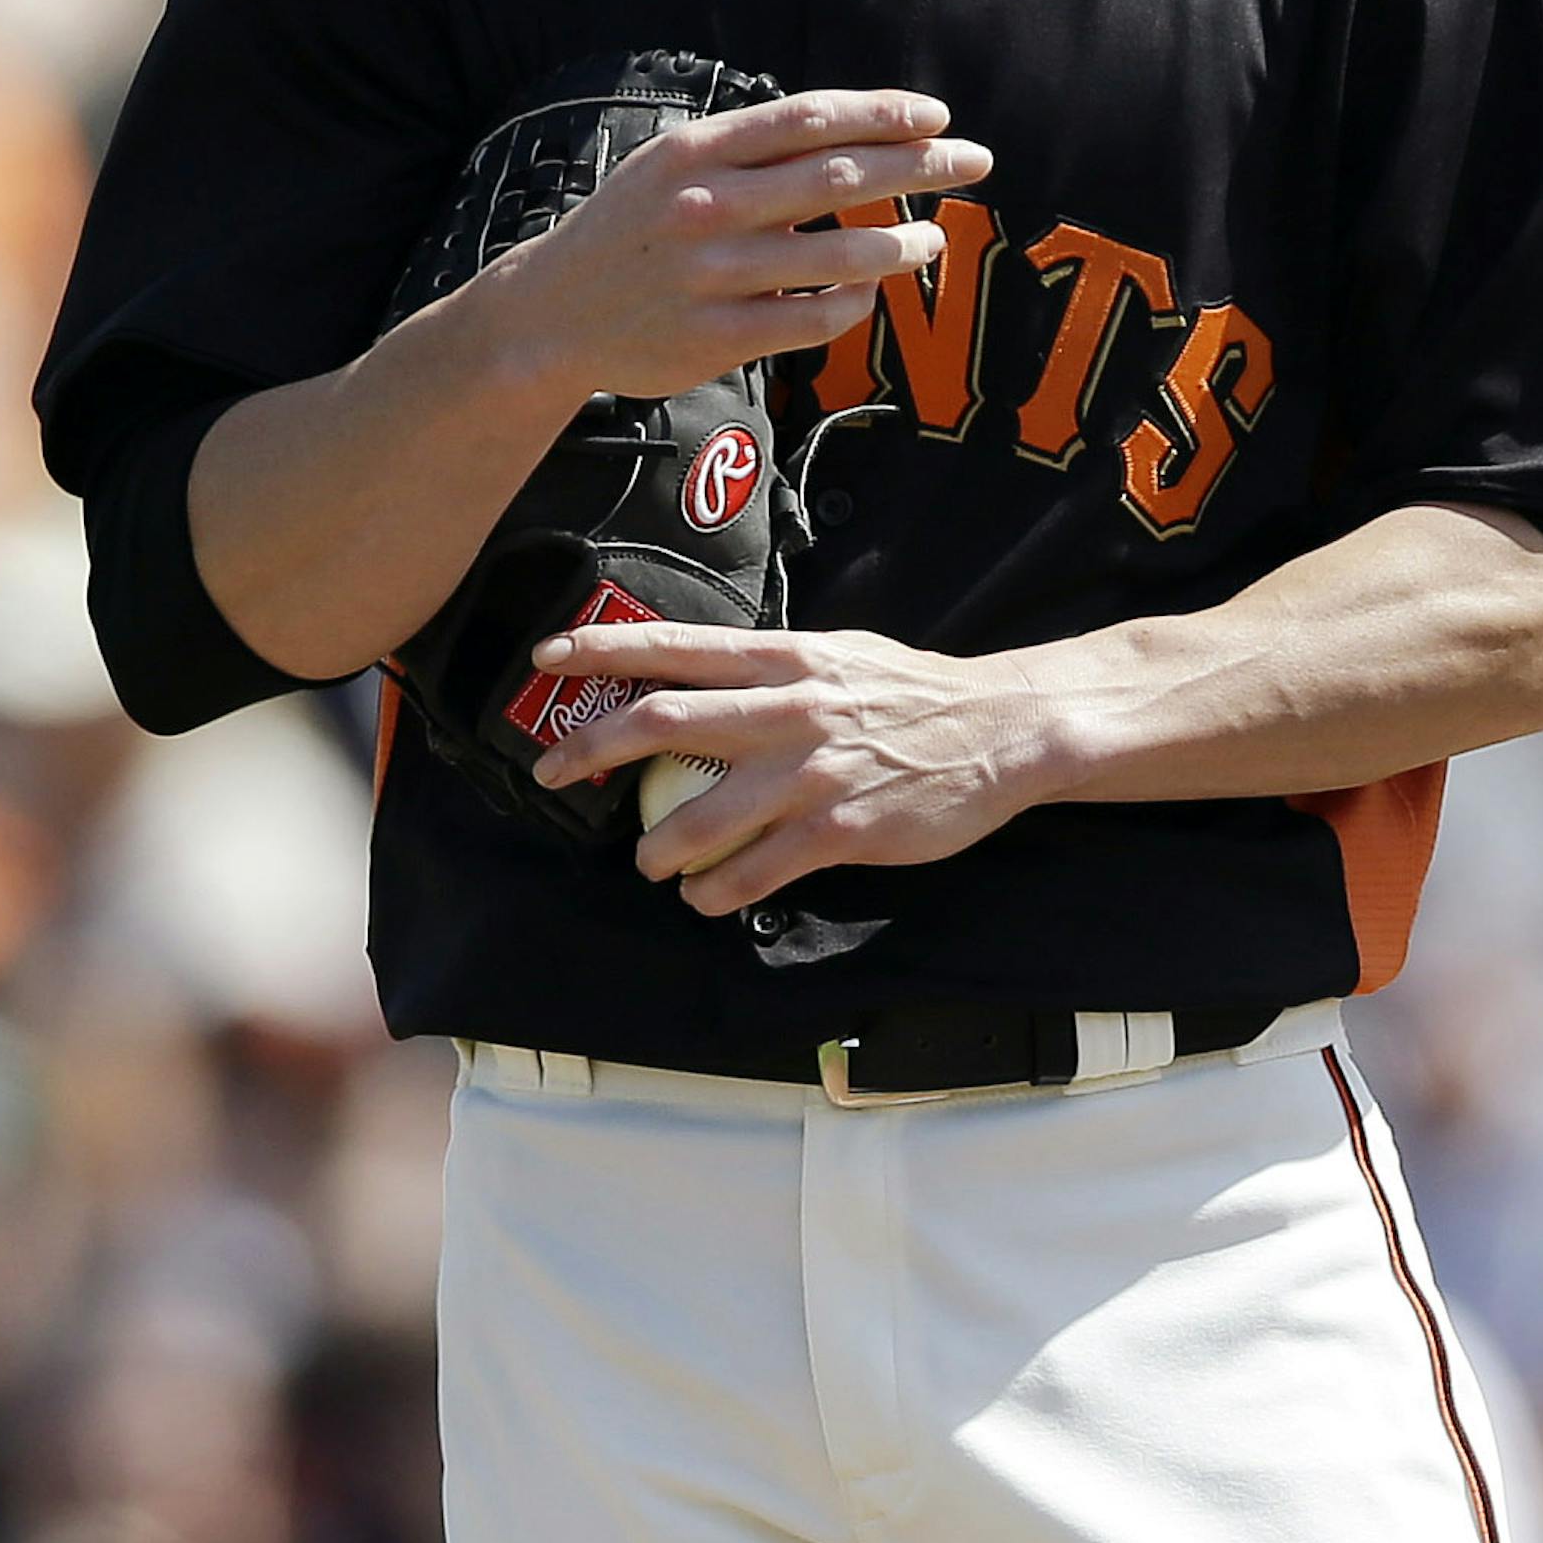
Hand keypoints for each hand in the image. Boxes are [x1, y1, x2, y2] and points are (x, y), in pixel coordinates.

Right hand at [502, 86, 992, 398]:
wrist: (550, 316)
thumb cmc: (629, 230)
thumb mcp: (670, 165)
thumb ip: (748, 148)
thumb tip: (852, 132)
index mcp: (697, 152)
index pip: (809, 118)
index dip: (883, 113)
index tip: (936, 116)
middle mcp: (707, 206)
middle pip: (839, 175)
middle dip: (920, 166)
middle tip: (974, 161)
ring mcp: (714, 274)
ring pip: (840, 253)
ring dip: (902, 242)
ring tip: (933, 237)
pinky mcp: (718, 337)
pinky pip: (814, 318)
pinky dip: (854, 301)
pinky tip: (870, 289)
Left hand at [523, 620, 1059, 915]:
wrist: (998, 730)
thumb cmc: (911, 693)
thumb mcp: (835, 655)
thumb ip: (769, 669)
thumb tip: (702, 676)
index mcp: (782, 658)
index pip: (672, 646)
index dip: (601, 650)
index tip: (545, 658)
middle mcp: (787, 708)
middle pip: (661, 722)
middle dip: (590, 749)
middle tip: (551, 774)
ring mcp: (811, 773)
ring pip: (698, 818)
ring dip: (656, 848)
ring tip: (650, 861)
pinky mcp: (838, 832)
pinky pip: (753, 873)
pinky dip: (715, 891)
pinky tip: (707, 896)